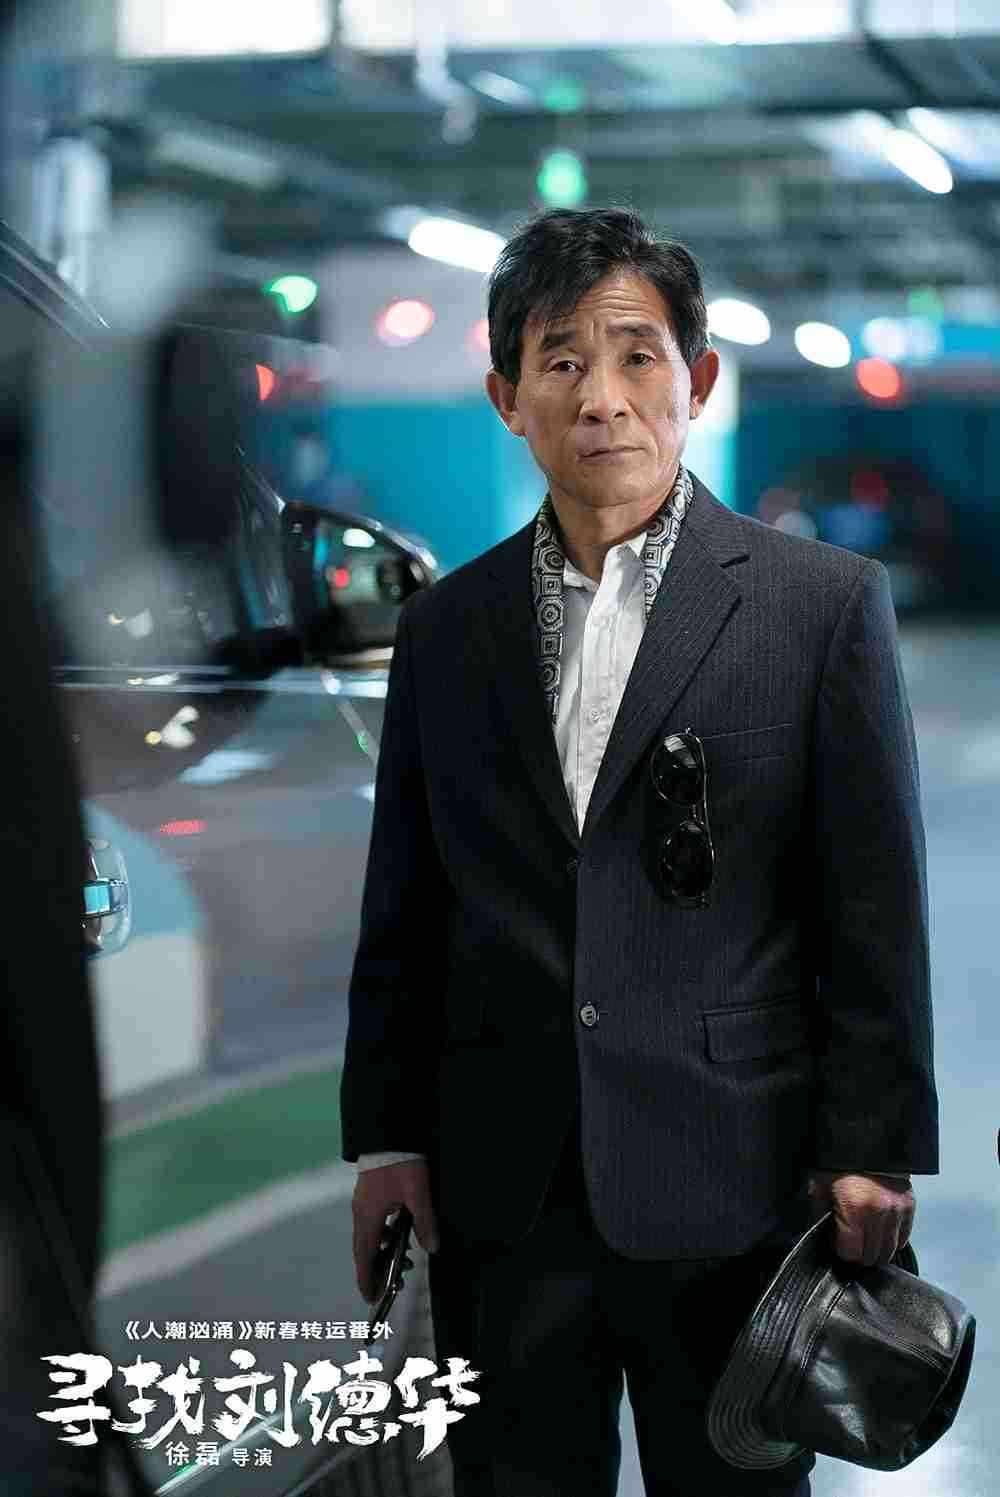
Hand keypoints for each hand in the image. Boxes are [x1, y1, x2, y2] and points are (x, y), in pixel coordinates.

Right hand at [352, 1159, 439, 1303]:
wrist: (388, 1131)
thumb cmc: (401, 1161)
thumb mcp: (418, 1192)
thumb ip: (424, 1221)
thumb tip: (432, 1248)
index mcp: (369, 1216)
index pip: (364, 1256)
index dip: (367, 1278)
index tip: (371, 1297)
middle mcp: (361, 1212)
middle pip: (363, 1249)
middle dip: (374, 1270)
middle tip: (388, 1286)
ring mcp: (362, 1203)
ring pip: (368, 1237)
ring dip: (381, 1253)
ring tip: (403, 1261)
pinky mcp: (368, 1194)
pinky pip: (372, 1224)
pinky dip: (382, 1236)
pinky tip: (398, 1234)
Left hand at [807, 1171, 914, 1266]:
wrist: (862, 1137)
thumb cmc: (837, 1161)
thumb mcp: (819, 1186)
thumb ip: (821, 1215)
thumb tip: (824, 1235)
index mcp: (855, 1208)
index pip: (852, 1252)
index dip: (841, 1250)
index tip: (837, 1241)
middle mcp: (879, 1212)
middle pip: (872, 1256)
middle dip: (858, 1253)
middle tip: (850, 1240)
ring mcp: (897, 1209)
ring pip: (890, 1250)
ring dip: (876, 1249)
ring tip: (864, 1236)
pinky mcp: (909, 1204)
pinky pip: (903, 1237)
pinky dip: (892, 1239)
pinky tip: (879, 1230)